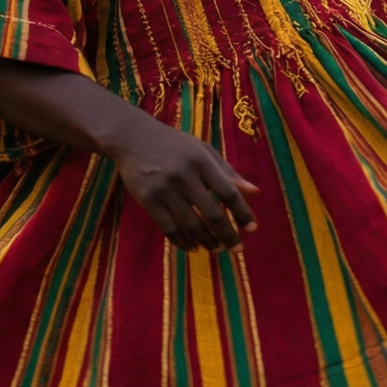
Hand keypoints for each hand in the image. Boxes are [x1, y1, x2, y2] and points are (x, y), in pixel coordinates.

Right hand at [105, 112, 258, 252]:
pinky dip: (184, 242)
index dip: (243, 213)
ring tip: (216, 248)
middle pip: (212, 214)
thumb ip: (227, 172)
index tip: (252, 228)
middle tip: (237, 248)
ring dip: (208, 242)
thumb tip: (254, 193)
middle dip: (228, 235)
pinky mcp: (148, 200)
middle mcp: (184, 175)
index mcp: (201, 161)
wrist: (132, 137)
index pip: (229, 193)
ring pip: (192, 225)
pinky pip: (169, 228)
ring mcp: (164, 189)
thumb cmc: (173, 144)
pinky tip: (193, 246)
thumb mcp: (202, 150)